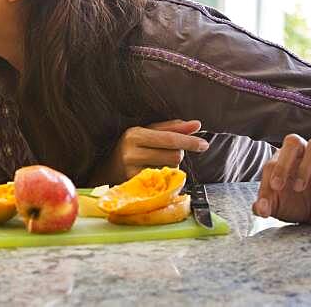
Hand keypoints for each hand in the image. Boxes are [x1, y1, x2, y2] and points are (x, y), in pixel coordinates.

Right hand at [91, 119, 209, 184]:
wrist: (105, 168)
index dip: (189, 142)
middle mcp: (131, 152)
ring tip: (157, 162)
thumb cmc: (132, 146)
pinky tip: (153, 173)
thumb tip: (197, 124)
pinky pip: (162, 182)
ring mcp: (131, 172)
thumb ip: (173, 128)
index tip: (205, 144)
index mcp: (135, 134)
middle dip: (177, 154)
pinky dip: (164, 177)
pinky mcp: (134, 187)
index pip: (169, 139)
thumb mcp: (149, 132)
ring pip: (170, 170)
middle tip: (166, 152)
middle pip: (174, 156)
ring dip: (171, 166)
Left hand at [252, 134, 310, 224]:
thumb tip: (260, 209)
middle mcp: (301, 154)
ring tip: (298, 188)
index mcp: (282, 160)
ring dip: (305, 166)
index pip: (273, 161)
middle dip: (284, 162)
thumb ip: (264, 206)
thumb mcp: (276, 208)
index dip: (269, 176)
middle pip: (293, 141)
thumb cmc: (292, 204)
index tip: (270, 192)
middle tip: (278, 185)